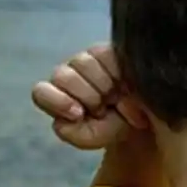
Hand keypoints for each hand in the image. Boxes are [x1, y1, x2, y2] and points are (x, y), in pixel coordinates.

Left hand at [31, 44, 146, 150]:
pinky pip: (106, 54)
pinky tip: (128, 83)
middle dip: (88, 97)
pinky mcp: (111, 49)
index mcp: (59, 96)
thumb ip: (71, 132)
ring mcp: (89, 59)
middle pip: (63, 77)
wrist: (145, 122)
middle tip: (105, 108)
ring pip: (83, 63)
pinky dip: (118, 72)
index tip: (79, 114)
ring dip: (104, 85)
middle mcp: (70, 74)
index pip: (42, 92)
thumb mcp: (91, 137)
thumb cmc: (114, 128)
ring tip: (118, 97)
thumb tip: (72, 113)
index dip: (58, 102)